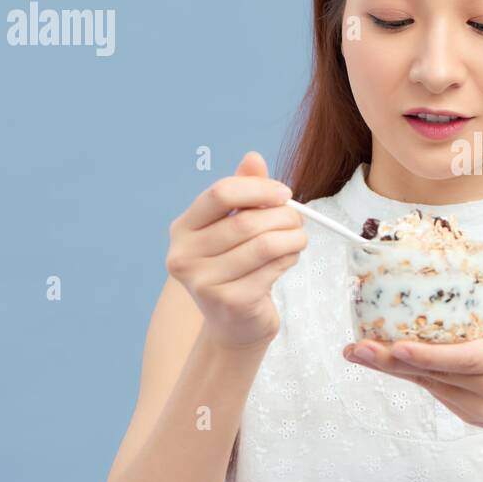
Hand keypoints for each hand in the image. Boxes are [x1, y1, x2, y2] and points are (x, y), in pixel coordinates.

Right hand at [165, 151, 306, 350]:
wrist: (234, 324)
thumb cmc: (237, 266)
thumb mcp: (234, 226)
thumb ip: (243, 192)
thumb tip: (254, 157)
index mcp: (183, 229)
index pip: (220, 194)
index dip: (258, 189)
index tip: (284, 193)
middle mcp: (184, 256)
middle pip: (247, 222)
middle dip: (283, 216)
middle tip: (299, 219)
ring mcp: (204, 282)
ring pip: (264, 245)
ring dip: (292, 238)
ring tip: (298, 239)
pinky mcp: (230, 302)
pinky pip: (272, 269)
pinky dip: (289, 259)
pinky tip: (289, 259)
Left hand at [342, 310, 482, 449]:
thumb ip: (480, 325)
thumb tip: (438, 306)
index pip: (464, 361)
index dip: (429, 356)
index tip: (398, 348)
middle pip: (435, 375)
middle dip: (392, 361)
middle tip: (357, 349)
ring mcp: (476, 409)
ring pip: (427, 384)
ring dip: (391, 367)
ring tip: (359, 351)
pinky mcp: (465, 415)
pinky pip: (435, 388)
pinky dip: (413, 373)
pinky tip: (387, 361)